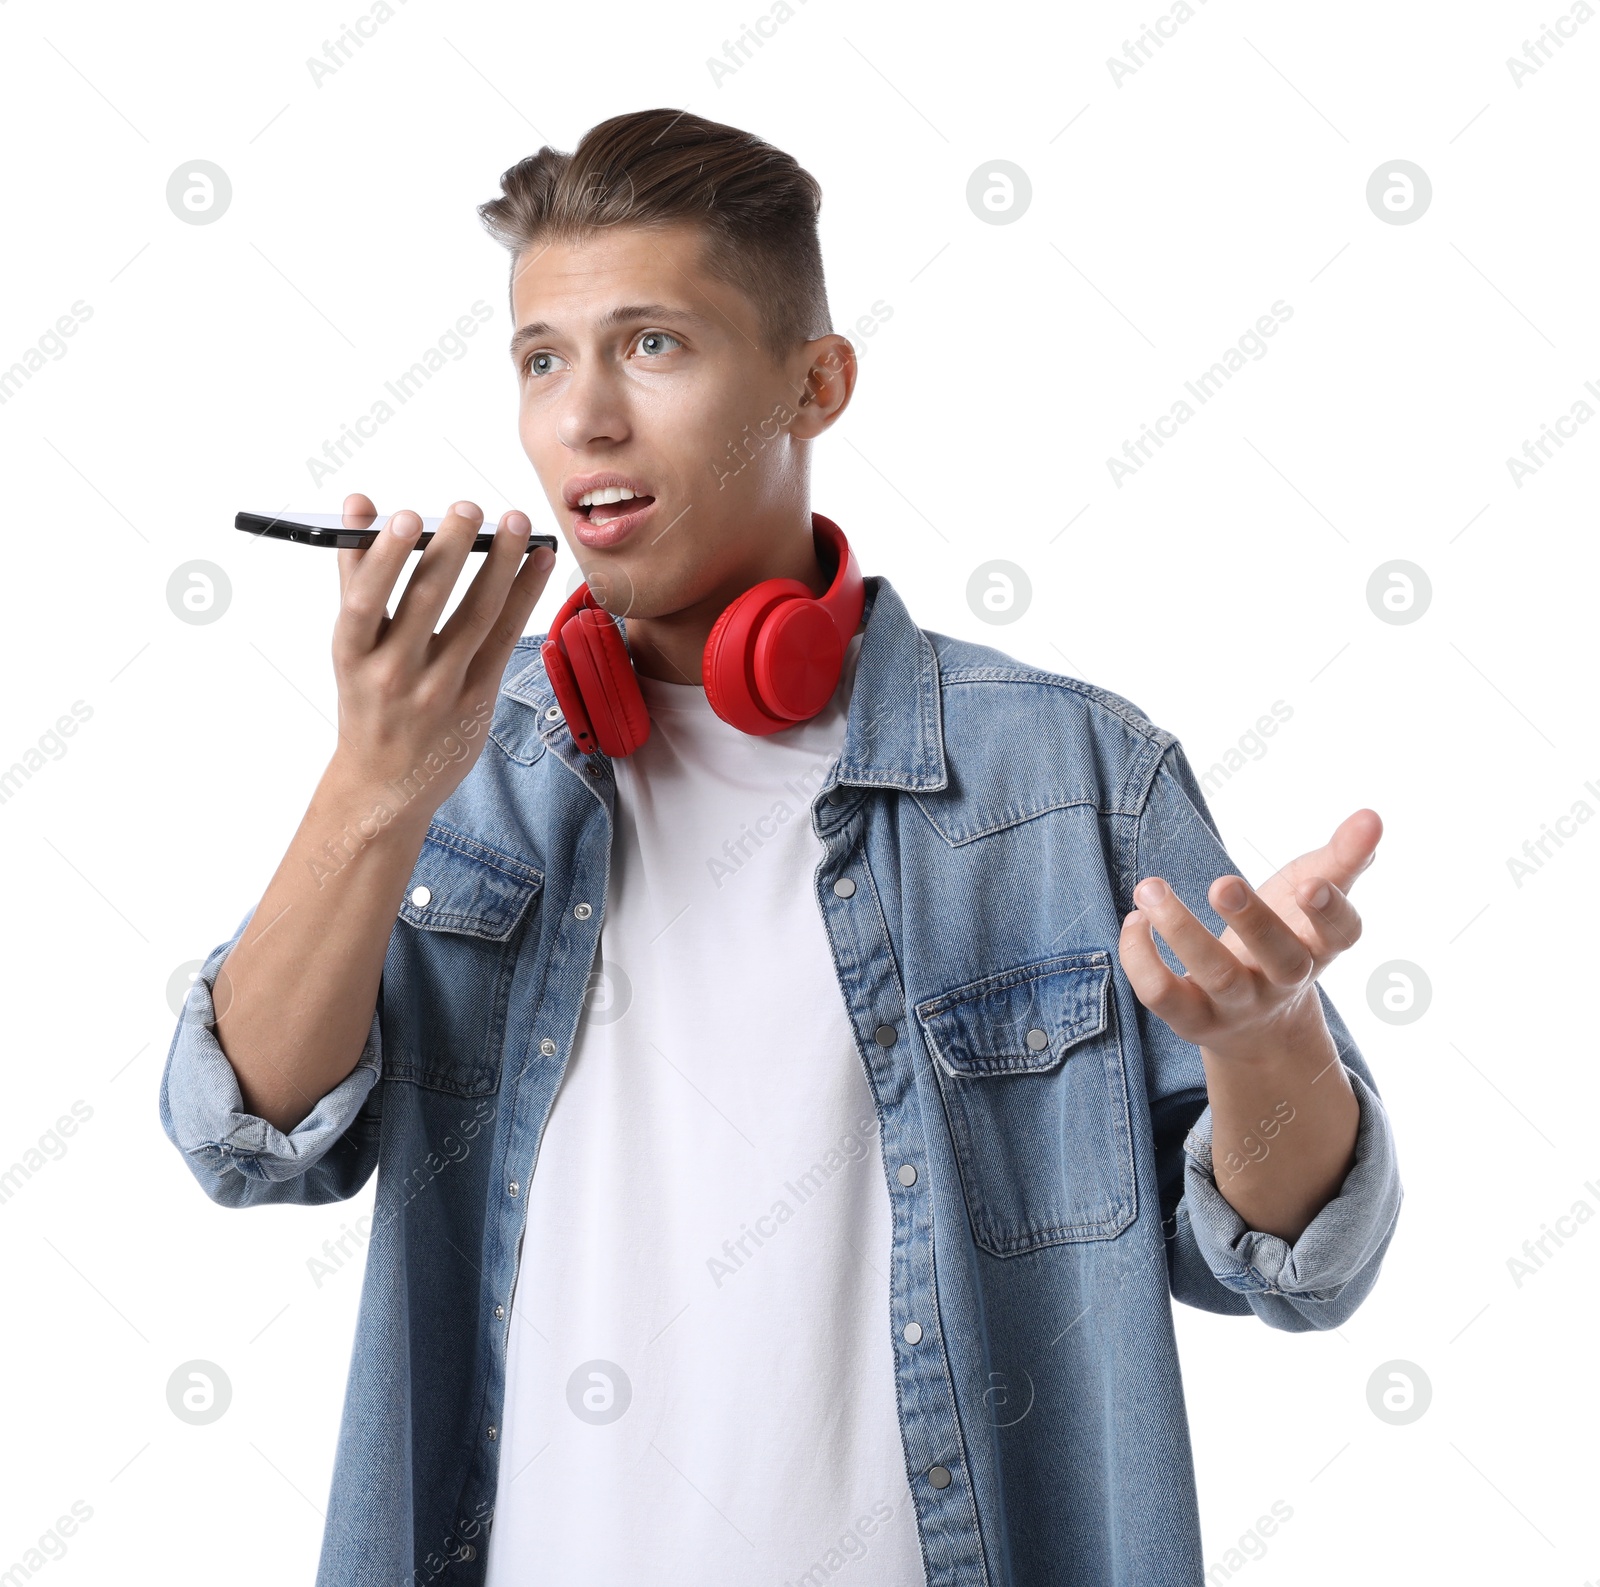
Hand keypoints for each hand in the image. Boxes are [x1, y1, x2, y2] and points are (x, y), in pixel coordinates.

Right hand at [328, 492, 555, 817]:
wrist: (387, 783)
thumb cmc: (367, 701)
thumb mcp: (351, 645)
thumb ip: (357, 573)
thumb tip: (359, 504)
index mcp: (352, 654)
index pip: (365, 601)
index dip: (385, 559)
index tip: (405, 517)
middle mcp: (394, 674)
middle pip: (427, 601)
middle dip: (451, 548)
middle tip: (470, 506)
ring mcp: (440, 690)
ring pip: (476, 616)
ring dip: (501, 564)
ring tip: (516, 521)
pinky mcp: (477, 700)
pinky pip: (505, 638)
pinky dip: (524, 595)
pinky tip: (538, 561)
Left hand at [1118, 808, 1381, 1064]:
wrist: (1257, 1025)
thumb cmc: (1288, 936)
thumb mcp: (1313, 895)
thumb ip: (1342, 858)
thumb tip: (1372, 815)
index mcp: (1319, 948)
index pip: (1340, 936)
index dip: (1331, 912)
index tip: (1313, 883)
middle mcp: (1283, 981)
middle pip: (1279, 960)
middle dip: (1253, 922)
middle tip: (1223, 882)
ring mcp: (1238, 1004)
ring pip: (1216, 975)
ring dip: (1180, 929)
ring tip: (1150, 887)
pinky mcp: (1192, 1018)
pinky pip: (1162, 994)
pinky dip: (1140, 957)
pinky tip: (1135, 918)